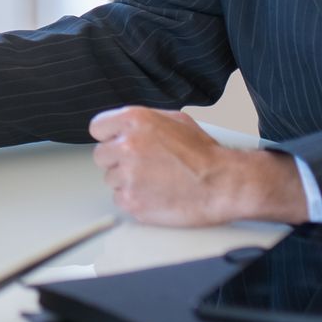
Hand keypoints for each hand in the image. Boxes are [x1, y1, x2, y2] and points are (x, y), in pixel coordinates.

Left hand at [87, 107, 306, 225]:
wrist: (223, 184)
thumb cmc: (204, 154)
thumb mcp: (176, 120)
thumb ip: (143, 120)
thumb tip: (123, 126)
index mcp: (136, 121)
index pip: (98, 127)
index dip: (109, 136)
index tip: (117, 143)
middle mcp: (127, 146)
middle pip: (101, 155)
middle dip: (117, 160)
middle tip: (142, 165)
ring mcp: (128, 176)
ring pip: (111, 179)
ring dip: (127, 181)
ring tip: (155, 180)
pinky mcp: (132, 201)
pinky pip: (120, 199)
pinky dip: (134, 199)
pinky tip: (155, 194)